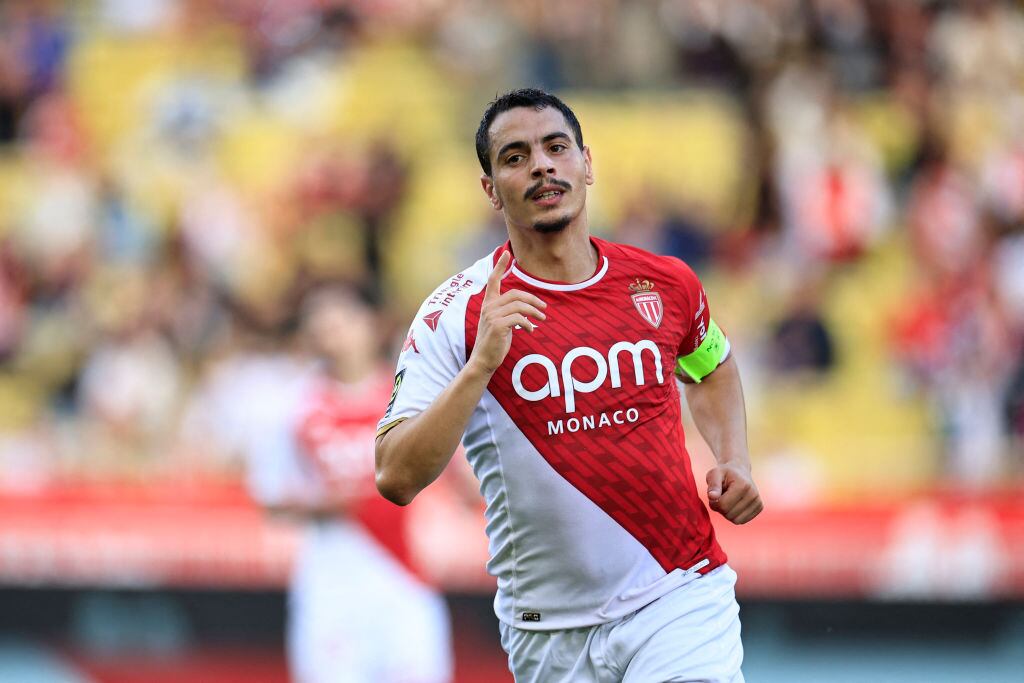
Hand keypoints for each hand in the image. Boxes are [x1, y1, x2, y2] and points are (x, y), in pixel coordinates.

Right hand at [469, 251, 546, 375]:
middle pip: (515, 294)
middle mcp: (488, 307)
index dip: (500, 266)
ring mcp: (492, 316)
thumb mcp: (500, 323)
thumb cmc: (494, 343)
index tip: (506, 253)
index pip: (493, 280)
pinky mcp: (497, 326)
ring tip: (542, 319)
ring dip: (534, 312)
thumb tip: (526, 307)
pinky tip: (530, 330)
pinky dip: (528, 323)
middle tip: (544, 308)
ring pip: (519, 305)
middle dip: (533, 299)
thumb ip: (509, 312)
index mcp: (488, 304)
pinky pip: (519, 318)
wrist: (483, 360)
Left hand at [706, 462, 762, 523]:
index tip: (713, 495)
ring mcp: (758, 502)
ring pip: (736, 520)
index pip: (723, 505)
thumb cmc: (724, 473)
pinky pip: (742, 521)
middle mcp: (753, 494)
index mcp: (743, 485)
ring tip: (728, 500)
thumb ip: (713, 485)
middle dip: (720, 508)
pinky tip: (734, 504)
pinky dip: (734, 515)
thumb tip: (712, 497)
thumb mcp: (714, 474)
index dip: (714, 503)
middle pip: (729, 514)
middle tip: (720, 497)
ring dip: (727, 513)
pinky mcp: (759, 508)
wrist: (739, 471)